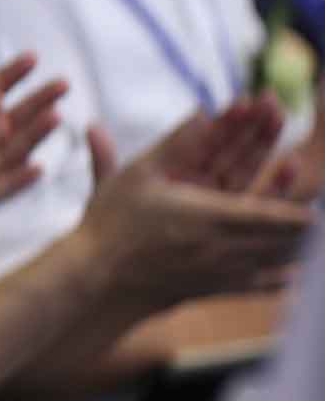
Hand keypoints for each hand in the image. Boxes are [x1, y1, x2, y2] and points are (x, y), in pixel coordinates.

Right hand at [77, 115, 312, 308]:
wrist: (97, 282)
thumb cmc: (112, 225)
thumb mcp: (138, 175)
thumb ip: (176, 143)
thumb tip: (203, 111)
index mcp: (209, 217)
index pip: (272, 209)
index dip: (296, 196)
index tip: (307, 175)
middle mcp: (226, 247)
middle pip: (282, 229)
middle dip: (298, 198)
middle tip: (303, 171)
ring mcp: (225, 272)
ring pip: (280, 256)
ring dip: (301, 238)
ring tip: (316, 222)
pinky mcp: (218, 289)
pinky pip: (265, 285)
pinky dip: (287, 277)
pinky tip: (299, 273)